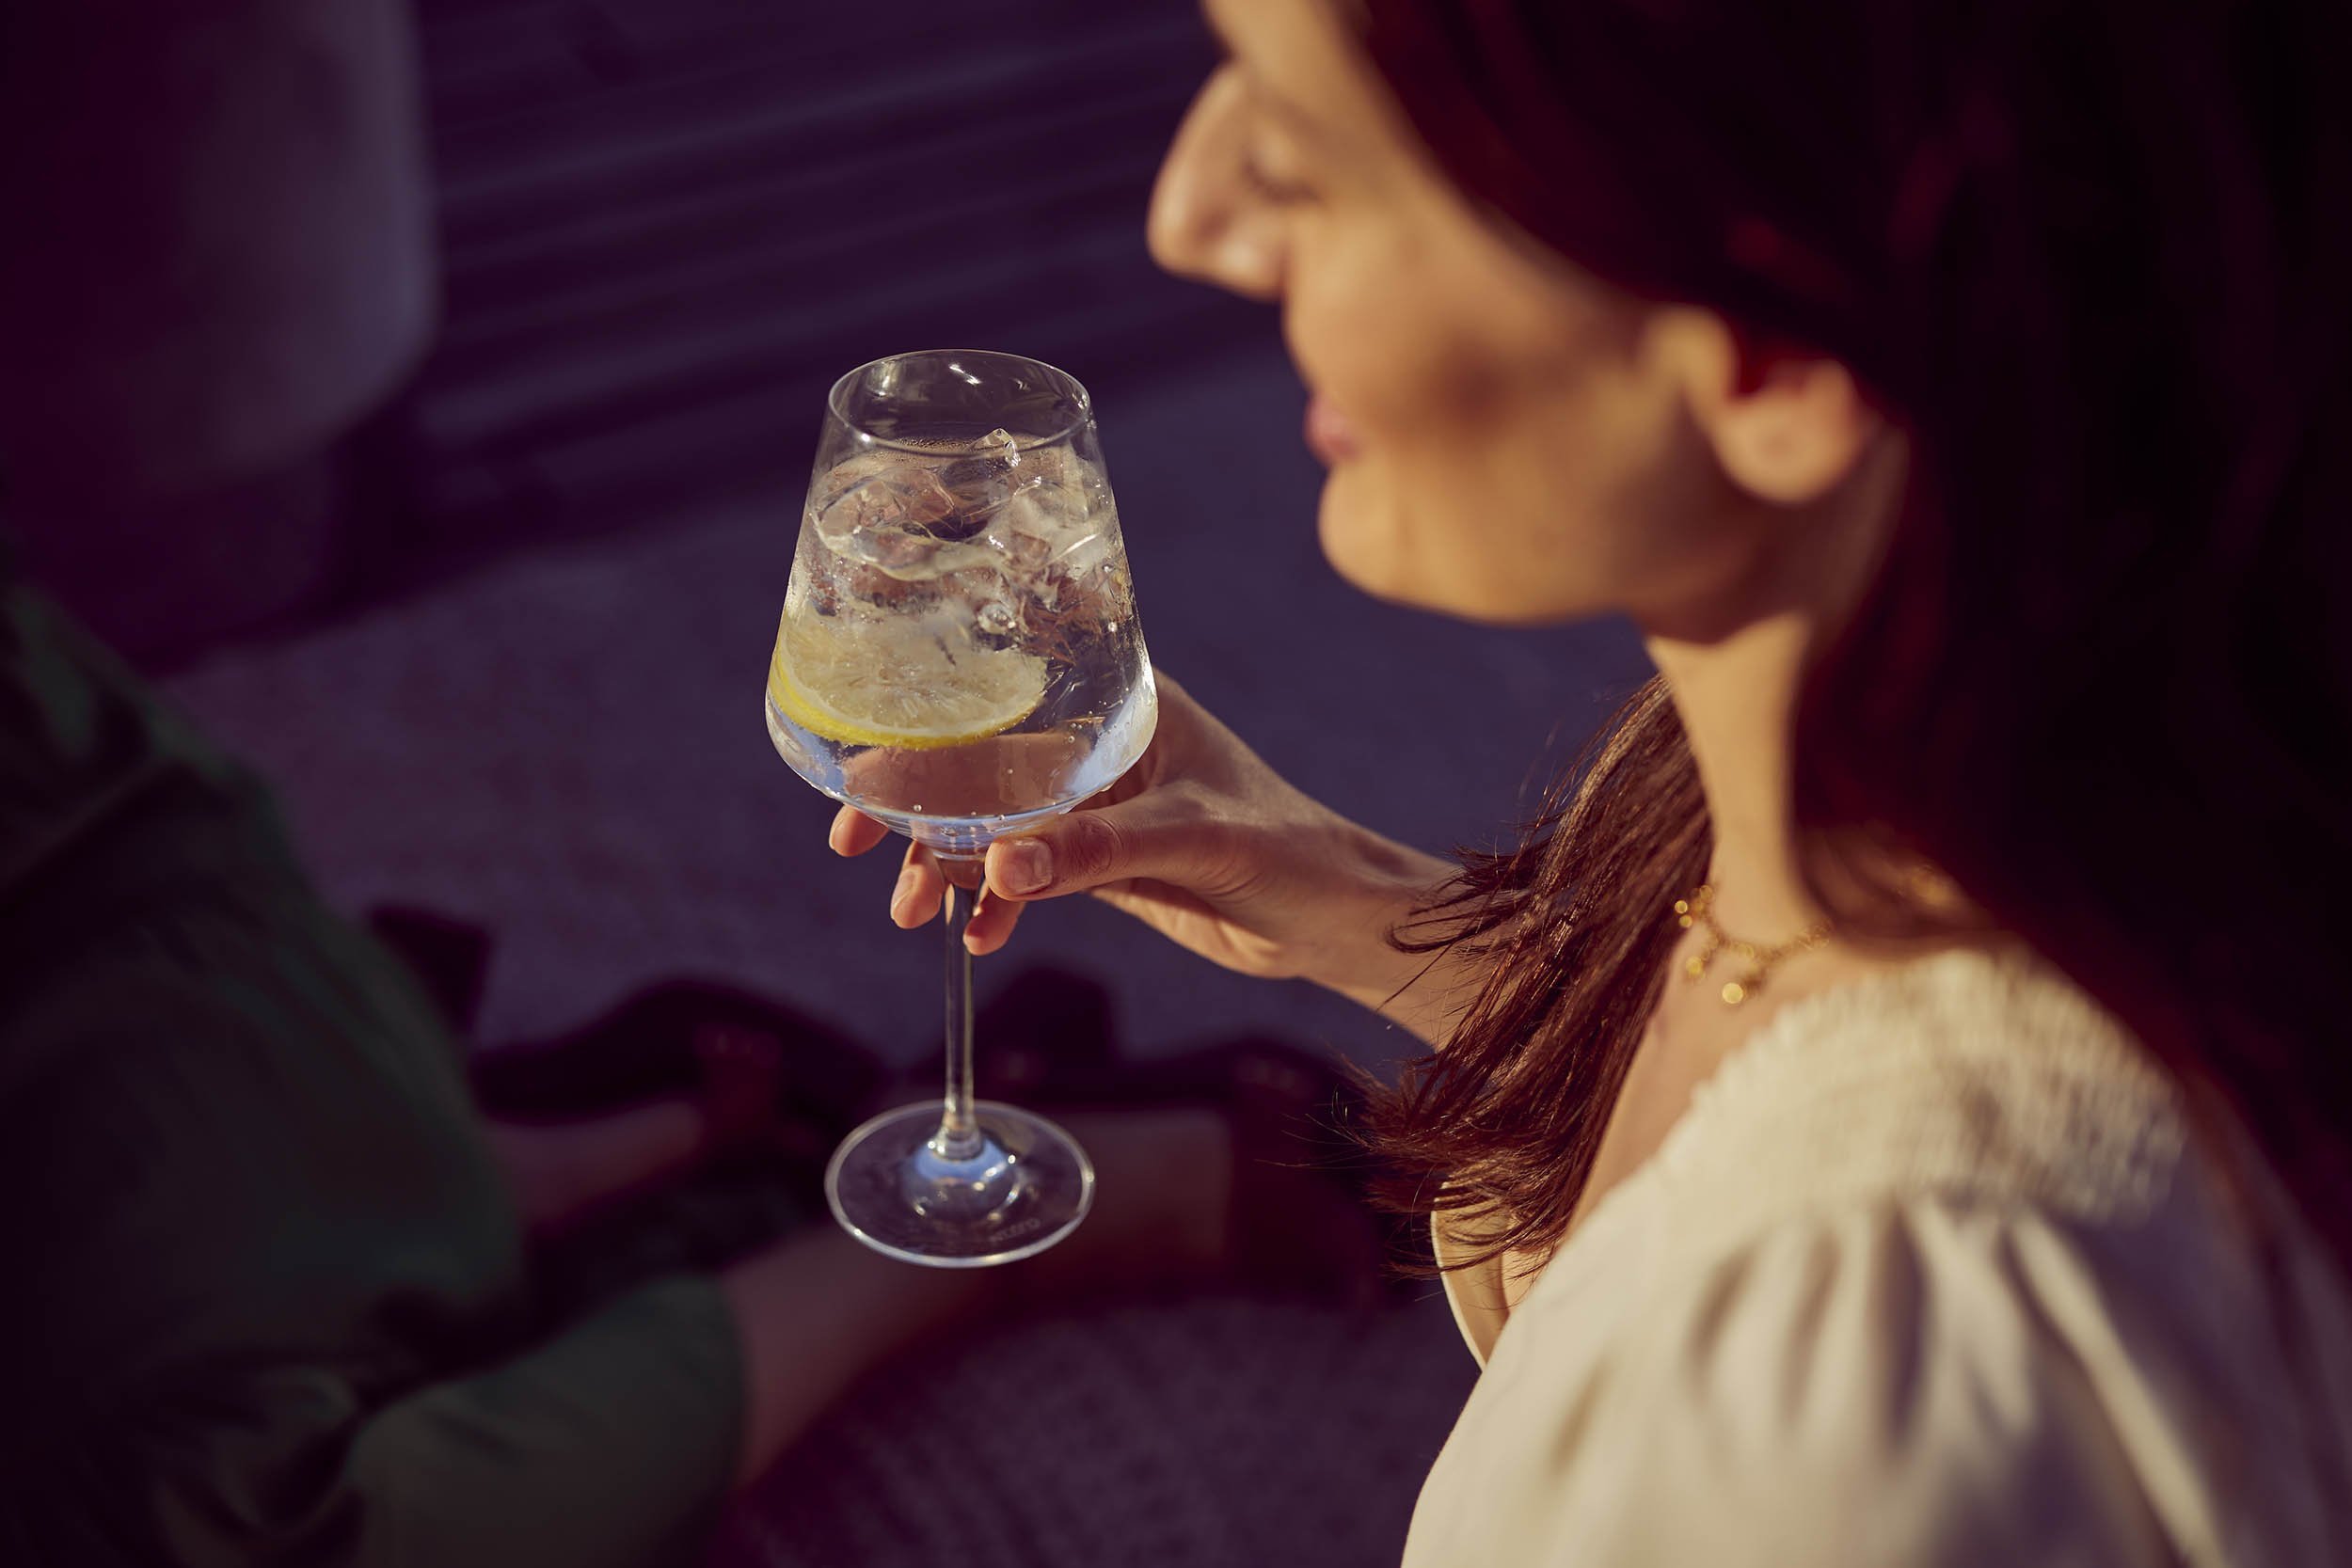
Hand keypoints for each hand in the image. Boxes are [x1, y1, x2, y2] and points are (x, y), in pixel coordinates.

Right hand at [826, 673, 1457, 1006]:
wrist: (1335, 919)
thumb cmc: (1291, 849)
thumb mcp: (1197, 840)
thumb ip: (1101, 852)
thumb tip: (1000, 869)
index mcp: (1125, 704)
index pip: (1010, 706)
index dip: (932, 735)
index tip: (868, 770)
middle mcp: (1101, 748)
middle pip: (984, 766)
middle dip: (918, 806)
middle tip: (855, 843)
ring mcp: (1097, 808)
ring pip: (995, 828)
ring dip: (947, 865)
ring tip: (910, 911)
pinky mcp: (1102, 864)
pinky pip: (1026, 878)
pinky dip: (994, 903)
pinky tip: (976, 937)